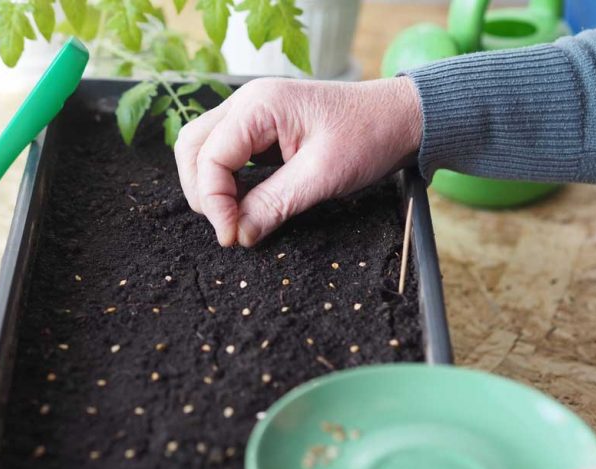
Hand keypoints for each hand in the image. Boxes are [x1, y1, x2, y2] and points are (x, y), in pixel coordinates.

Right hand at [174, 77, 422, 246]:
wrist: (402, 118)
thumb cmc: (370, 135)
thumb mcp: (323, 176)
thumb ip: (274, 204)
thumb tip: (238, 235)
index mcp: (259, 106)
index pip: (209, 157)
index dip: (213, 202)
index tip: (232, 237)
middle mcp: (247, 103)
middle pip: (193, 148)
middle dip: (202, 193)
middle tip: (228, 229)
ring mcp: (252, 114)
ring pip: (203, 149)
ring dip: (209, 186)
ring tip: (232, 218)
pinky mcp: (262, 129)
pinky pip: (226, 153)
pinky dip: (225, 181)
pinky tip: (241, 203)